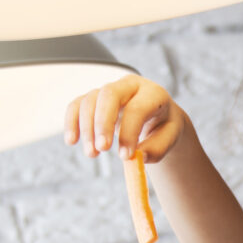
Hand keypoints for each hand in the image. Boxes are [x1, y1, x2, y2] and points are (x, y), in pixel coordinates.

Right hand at [64, 75, 193, 165]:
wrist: (156, 114)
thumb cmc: (163, 125)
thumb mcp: (171, 137)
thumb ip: (157, 148)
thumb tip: (139, 157)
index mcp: (153, 93)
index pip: (137, 109)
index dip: (129, 133)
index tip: (125, 156)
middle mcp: (129, 85)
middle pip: (109, 95)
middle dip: (102, 122)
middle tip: (102, 149)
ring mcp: (110, 89)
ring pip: (90, 100)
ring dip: (87, 128)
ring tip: (92, 154)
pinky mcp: (95, 98)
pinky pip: (77, 104)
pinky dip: (71, 121)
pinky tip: (71, 141)